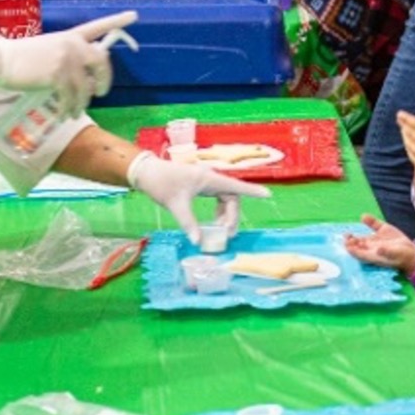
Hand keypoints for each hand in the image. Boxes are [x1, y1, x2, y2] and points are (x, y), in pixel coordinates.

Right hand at [0, 10, 137, 119]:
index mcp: (70, 36)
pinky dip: (68, 110)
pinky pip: (70, 98)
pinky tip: (63, 116)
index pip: (97, 26)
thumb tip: (90, 78)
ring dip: (81, 103)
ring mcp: (66, 60)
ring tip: (73, 111)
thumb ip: (70, 57)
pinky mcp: (58, 76)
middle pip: (101, 63)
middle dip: (105, 81)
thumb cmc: (21, 58)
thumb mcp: (49, 49)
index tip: (134, 15)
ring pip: (86, 88)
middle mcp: (72, 45)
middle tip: (101, 93)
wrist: (0, 61)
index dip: (116, 21)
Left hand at [126, 152, 269, 237]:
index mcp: (208, 179)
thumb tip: (197, 242)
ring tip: (219, 231)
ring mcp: (205, 181)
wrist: (146, 172)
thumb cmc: (161, 184)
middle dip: (232, 216)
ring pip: (225, 198)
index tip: (268, 195)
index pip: (236, 186)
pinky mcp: (199, 185)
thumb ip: (188, 223)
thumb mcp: (175, 204)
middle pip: (232, 197)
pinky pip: (217, 198)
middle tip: (227, 234)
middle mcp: (210, 178)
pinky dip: (218, 211)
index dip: (252, 191)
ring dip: (225, 214)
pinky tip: (212, 221)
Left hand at [343, 214, 414, 273]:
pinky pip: (374, 225)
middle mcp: (372, 248)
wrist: (412, 252)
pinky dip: (369, 220)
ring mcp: (377, 240)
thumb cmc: (403, 256)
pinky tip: (364, 216)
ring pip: (362, 237)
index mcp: (373, 255)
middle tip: (346, 236)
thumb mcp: (395, 254)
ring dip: (354, 236)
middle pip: (357, 246)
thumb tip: (378, 249)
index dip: (352, 249)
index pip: (359, 253)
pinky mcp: (383, 231)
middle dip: (350, 242)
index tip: (347, 244)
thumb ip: (387, 251)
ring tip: (347, 234)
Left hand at [397, 102, 414, 184]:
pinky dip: (409, 148)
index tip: (399, 113)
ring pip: (410, 145)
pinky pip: (412, 156)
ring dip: (405, 137)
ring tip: (402, 131)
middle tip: (398, 120)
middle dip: (403, 126)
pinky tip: (408, 144)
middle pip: (410, 134)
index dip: (406, 118)